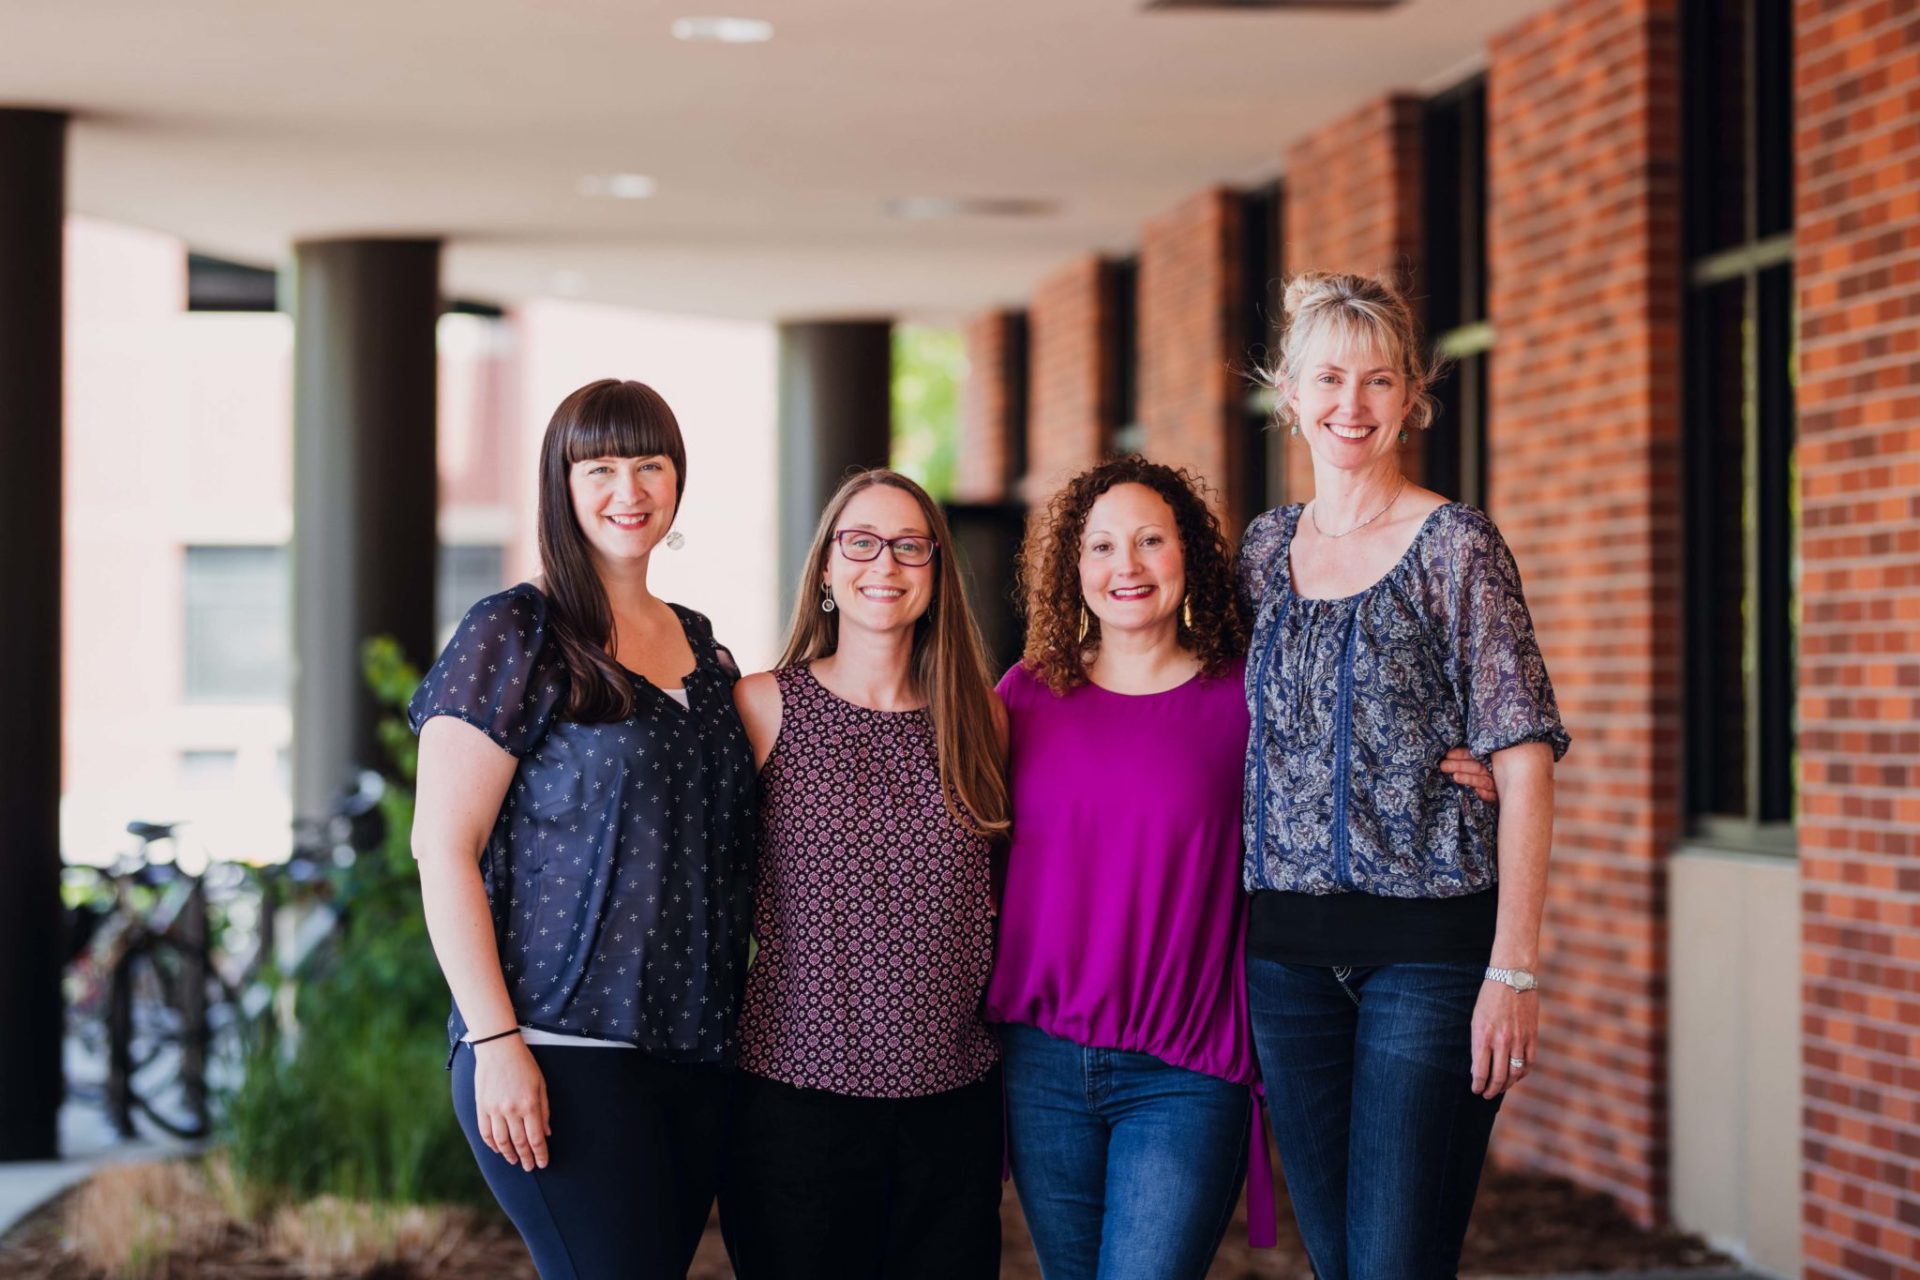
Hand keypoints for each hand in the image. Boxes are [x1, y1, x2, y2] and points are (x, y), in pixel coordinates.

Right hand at [472, 1035, 550, 1170]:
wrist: (498, 1048)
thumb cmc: (524, 1064)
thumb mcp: (541, 1084)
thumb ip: (544, 1110)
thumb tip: (546, 1134)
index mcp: (529, 1105)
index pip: (535, 1138)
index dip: (540, 1154)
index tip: (542, 1163)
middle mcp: (511, 1110)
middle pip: (519, 1143)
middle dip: (526, 1158)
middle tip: (530, 1168)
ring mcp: (494, 1109)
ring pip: (501, 1141)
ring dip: (509, 1154)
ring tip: (514, 1161)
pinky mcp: (481, 1107)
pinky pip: (485, 1132)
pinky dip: (492, 1144)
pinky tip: (498, 1150)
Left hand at [1439, 747, 1497, 803]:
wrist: (1498, 794)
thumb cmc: (1470, 775)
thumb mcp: (1466, 764)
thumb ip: (1459, 759)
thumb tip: (1444, 757)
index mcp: (1483, 760)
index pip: (1472, 755)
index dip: (1460, 754)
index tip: (1448, 755)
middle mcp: (1490, 771)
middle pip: (1477, 767)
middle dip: (1459, 766)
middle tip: (1444, 766)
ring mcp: (1494, 784)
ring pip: (1483, 781)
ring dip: (1469, 778)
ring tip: (1455, 776)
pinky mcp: (1496, 797)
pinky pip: (1491, 796)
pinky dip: (1485, 793)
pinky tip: (1476, 791)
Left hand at [1469, 980, 1536, 1097]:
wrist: (1512, 978)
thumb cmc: (1489, 998)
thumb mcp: (1476, 1019)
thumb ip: (1478, 1044)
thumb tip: (1478, 1068)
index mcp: (1483, 1036)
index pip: (1480, 1071)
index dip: (1478, 1085)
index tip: (1475, 1090)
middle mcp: (1501, 1041)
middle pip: (1498, 1077)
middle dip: (1491, 1090)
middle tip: (1486, 1094)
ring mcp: (1519, 1040)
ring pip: (1515, 1073)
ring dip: (1506, 1085)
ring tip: (1500, 1088)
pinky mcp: (1532, 1037)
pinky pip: (1528, 1063)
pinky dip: (1522, 1073)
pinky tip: (1516, 1076)